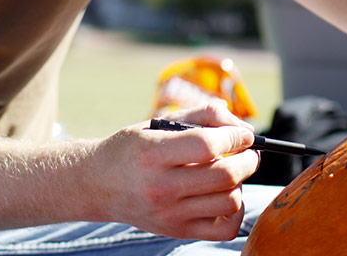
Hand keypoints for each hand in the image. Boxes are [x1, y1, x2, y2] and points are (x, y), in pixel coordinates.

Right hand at [91, 102, 259, 239]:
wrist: (99, 184)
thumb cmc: (133, 148)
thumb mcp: (159, 122)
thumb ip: (204, 116)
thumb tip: (244, 129)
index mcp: (153, 153)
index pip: (207, 145)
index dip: (235, 137)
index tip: (244, 134)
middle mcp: (161, 187)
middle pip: (224, 175)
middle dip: (248, 159)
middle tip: (247, 151)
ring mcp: (170, 214)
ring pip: (229, 201)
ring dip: (241, 183)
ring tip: (230, 171)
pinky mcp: (177, 231)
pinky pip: (225, 229)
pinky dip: (235, 211)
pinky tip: (223, 195)